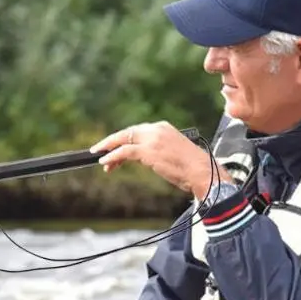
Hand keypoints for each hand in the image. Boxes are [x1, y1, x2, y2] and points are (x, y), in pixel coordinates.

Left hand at [89, 120, 230, 199]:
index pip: (136, 131)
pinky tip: (106, 162)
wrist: (202, 172)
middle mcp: (156, 129)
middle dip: (111, 142)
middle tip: (99, 150)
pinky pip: (124, 151)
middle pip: (127, 132)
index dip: (123, 140)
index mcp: (163, 127)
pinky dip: (113, 156)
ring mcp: (152, 139)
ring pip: (123, 140)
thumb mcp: (170, 152)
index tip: (114, 148)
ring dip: (109, 149)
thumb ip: (153, 150)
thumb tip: (137, 157)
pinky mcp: (148, 150)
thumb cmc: (189, 167)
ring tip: (99, 158)